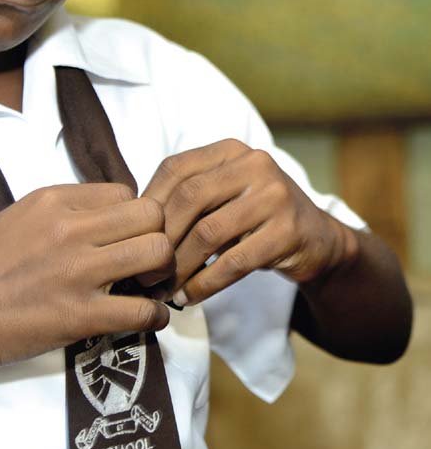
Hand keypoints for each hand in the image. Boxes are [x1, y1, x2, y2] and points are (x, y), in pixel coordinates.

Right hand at [0, 183, 173, 373]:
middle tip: (146, 259)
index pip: (124, 191)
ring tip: (148, 285)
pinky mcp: (80, 316)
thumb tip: (106, 212)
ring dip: (161, 271)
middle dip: (157, 235)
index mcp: (52, 200)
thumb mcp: (18, 215)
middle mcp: (69, 228)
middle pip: (151, 214)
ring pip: (156, 252)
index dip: (132, 215)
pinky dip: (156, 316)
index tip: (124, 237)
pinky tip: (147, 318)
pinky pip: (144, 310)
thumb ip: (62, 209)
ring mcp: (77, 272)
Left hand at [137, 139, 355, 305]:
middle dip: (162, 238)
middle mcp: (254, 164)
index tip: (133, 235)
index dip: (149, 203)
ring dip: (180, 266)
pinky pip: (234, 262)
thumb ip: (186, 197)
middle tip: (144, 270)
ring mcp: (274, 196)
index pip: (176, 168)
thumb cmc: (254, 218)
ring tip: (164, 289)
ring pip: (209, 232)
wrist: (318, 240)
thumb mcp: (222, 195)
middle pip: (189, 198)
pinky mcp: (287, 232)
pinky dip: (206, 283)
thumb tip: (130, 224)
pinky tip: (190, 297)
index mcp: (230, 150)